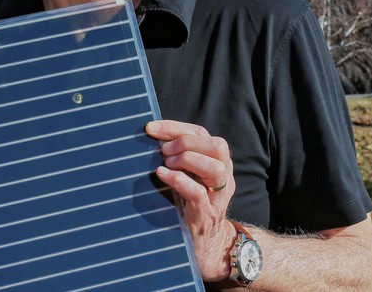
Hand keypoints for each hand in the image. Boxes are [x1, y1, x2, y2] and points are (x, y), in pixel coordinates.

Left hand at [145, 119, 236, 281]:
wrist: (202, 245)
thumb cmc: (188, 204)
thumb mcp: (185, 176)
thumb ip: (175, 157)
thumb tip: (147, 137)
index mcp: (216, 162)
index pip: (202, 133)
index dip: (175, 127)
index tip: (150, 128)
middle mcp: (223, 177)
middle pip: (218, 146)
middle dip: (186, 142)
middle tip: (163, 151)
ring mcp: (218, 197)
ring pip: (216, 168)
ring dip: (187, 160)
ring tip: (165, 164)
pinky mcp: (207, 215)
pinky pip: (199, 194)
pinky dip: (179, 180)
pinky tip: (162, 174)